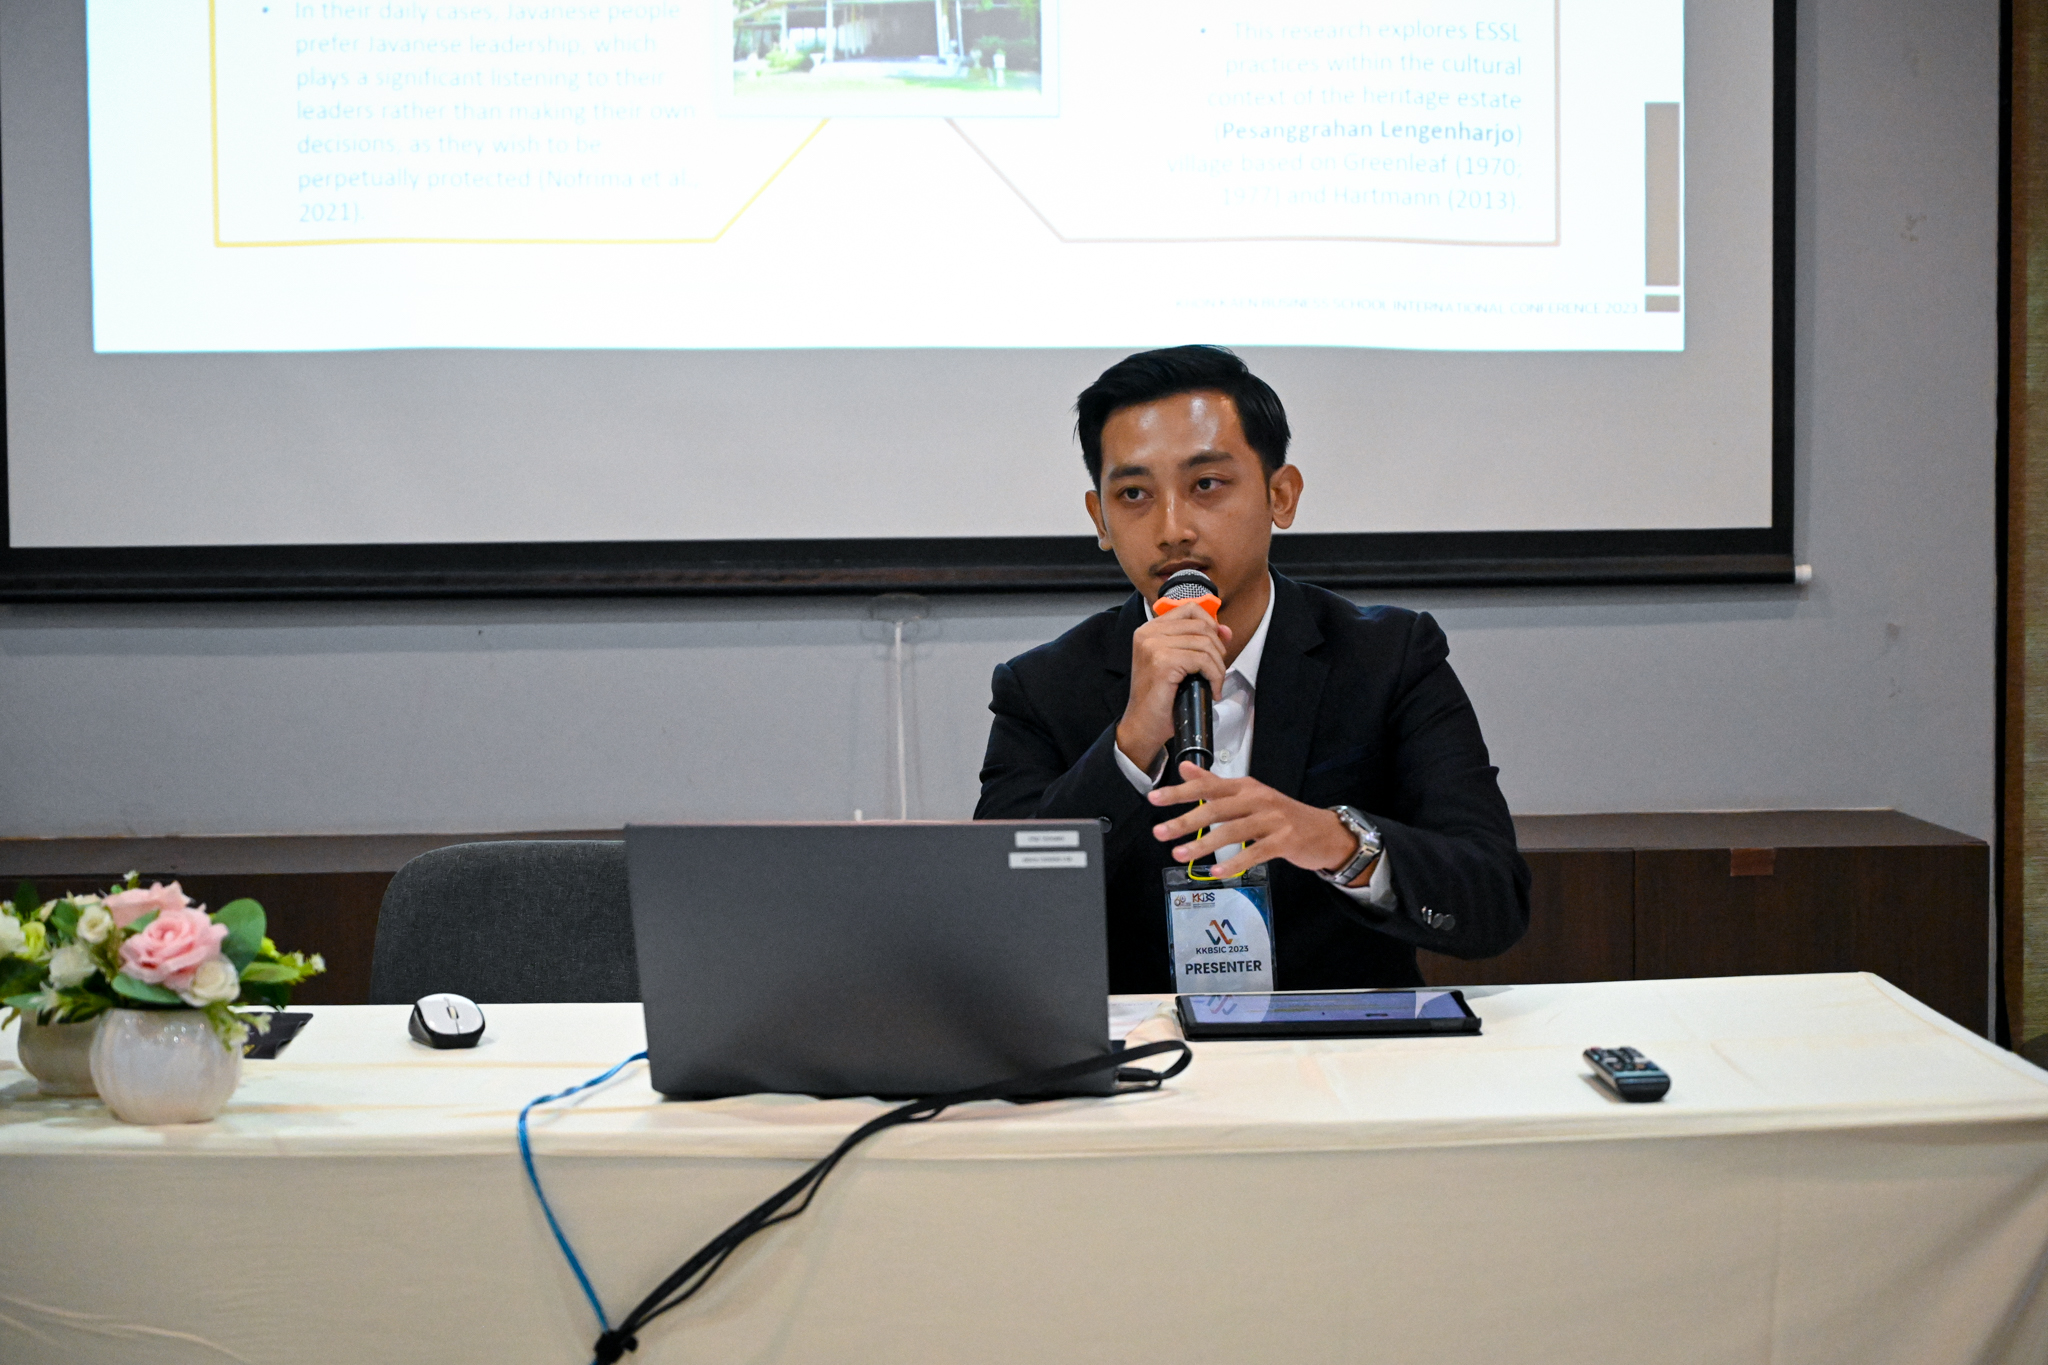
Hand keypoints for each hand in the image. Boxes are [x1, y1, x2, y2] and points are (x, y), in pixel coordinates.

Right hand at [1116, 605, 1232, 769]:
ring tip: (1214, 683)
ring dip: (1218, 667)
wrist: (1143, 725)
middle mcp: (1148, 633)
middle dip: (1218, 650)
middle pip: (1201, 626)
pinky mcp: (1163, 662)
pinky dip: (1215, 677)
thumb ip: (1199, 642)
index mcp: (1149, 629)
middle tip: (1216, 672)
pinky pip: (1203, 661)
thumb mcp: (1179, 663)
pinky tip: (1212, 690)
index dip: (1211, 623)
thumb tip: (1225, 630)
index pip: (1189, 609)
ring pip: (1205, 644)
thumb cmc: (1159, 697)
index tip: (1219, 642)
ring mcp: (1154, 646)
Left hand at [1148, 762, 1360, 881]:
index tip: (1154, 799)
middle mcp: (1257, 799)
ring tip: (1180, 854)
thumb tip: (1185, 768)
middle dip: (1185, 821)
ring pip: (1232, 831)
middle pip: (1216, 808)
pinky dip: (1234, 863)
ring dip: (1203, 844)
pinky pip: (1255, 853)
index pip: (1207, 786)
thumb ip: (1215, 784)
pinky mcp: (1284, 841)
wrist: (1323, 832)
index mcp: (1245, 786)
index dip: (1180, 792)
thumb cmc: (1281, 815)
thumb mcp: (1248, 794)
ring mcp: (1272, 819)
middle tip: (1160, 832)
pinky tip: (1216, 872)